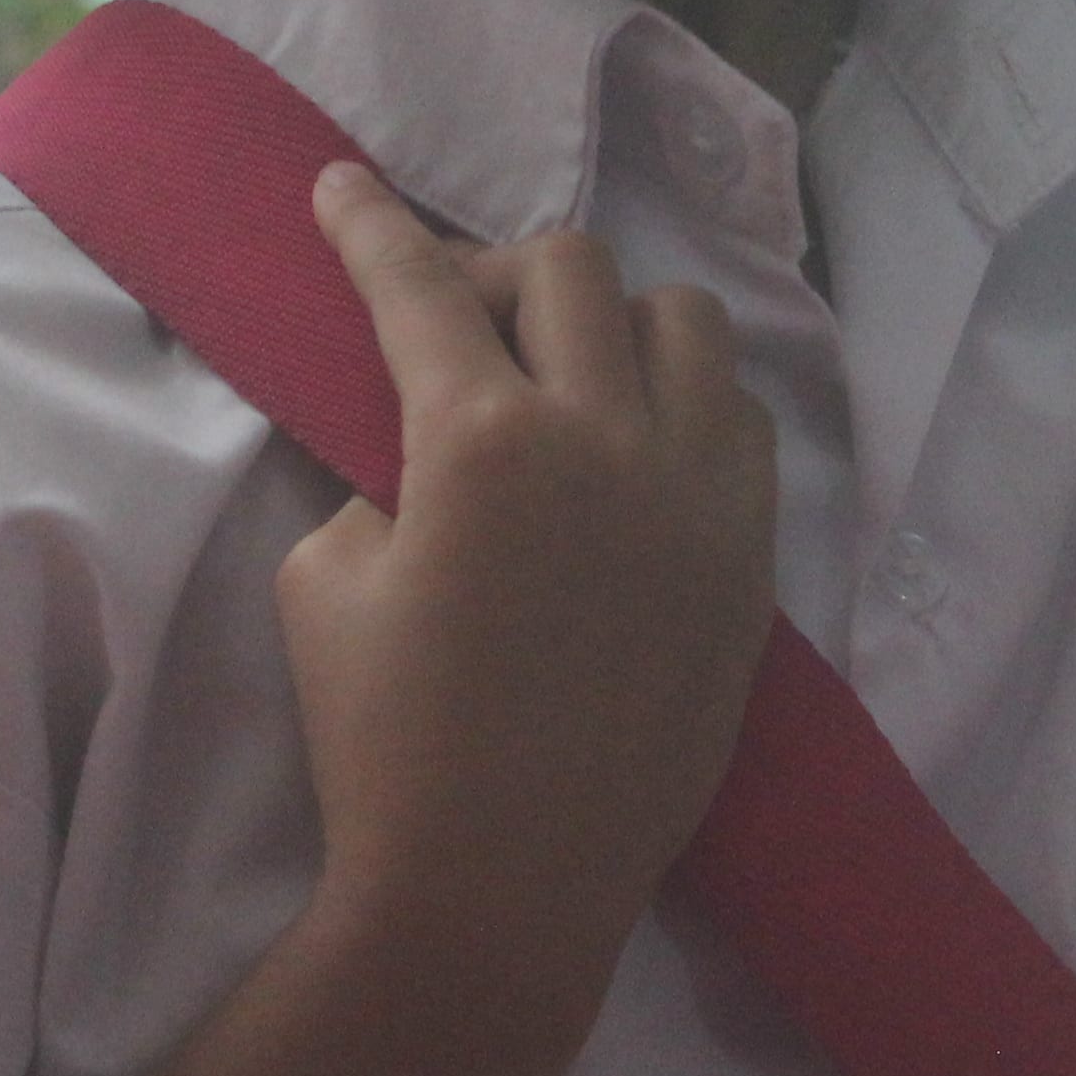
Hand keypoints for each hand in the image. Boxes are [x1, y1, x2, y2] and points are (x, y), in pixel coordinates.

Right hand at [276, 162, 780, 1011]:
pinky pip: (741, 420)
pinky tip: (636, 446)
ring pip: (682, 322)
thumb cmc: (385, 744)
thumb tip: (427, 446)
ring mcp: (697, 495)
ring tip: (563, 379)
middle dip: (495, 271)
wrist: (500, 891)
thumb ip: (376, 477)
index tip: (340, 184)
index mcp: (482, 440)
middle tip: (454, 323)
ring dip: (611, 322)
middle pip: (568, 270)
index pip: (420, 287)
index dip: (370, 224)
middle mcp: (606, 438)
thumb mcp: (325, 580)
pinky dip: (685, 401)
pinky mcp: (750, 558)